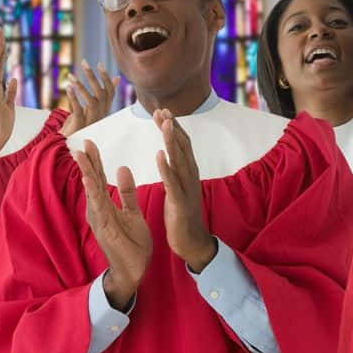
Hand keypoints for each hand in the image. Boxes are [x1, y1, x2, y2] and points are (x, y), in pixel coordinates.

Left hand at [61, 60, 118, 136]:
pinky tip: (68, 88)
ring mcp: (92, 120)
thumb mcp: (89, 109)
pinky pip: (79, 109)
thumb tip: (113, 80)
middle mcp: (101, 114)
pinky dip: (73, 98)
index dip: (106, 78)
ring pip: (92, 100)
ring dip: (82, 86)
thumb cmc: (79, 126)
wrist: (70, 145)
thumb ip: (99, 97)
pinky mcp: (81, 124)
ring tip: (71, 75)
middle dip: (93, 76)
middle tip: (84, 62)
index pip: (110, 92)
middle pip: (102, 93)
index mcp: (104, 110)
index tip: (100, 65)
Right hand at [73, 139, 151, 310]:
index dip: (95, 162)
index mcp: (106, 206)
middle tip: (82, 142)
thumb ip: (127, 192)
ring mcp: (100, 220)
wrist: (134, 269)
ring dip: (87, 173)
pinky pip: (99, 207)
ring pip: (92, 192)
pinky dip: (93, 192)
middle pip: (92, 182)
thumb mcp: (133, 213)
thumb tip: (122, 168)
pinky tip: (89, 179)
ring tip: (81, 155)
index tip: (90, 144)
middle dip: (88, 163)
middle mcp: (99, 211)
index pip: (99, 179)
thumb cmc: (132, 243)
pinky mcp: (105, 228)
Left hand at [153, 110, 216, 271]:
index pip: (182, 145)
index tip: (163, 112)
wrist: (192, 242)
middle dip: (172, 128)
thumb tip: (169, 156)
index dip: (174, 128)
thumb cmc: (182, 216)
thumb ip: (175, 172)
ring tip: (164, 124)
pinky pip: (172, 183)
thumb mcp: (178, 189)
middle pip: (182, 147)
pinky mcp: (180, 203)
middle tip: (162, 110)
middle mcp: (191, 177)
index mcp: (189, 174)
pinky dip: (166, 168)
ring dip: (172, 141)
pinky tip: (159, 155)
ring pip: (180, 161)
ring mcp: (187, 189)